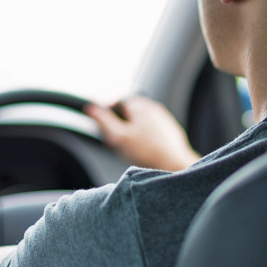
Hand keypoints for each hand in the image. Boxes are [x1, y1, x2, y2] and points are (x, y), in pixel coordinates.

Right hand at [85, 96, 199, 171]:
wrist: (175, 164)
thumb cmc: (148, 152)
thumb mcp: (119, 137)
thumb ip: (103, 121)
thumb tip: (91, 108)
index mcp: (139, 105)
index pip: (117, 102)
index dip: (107, 115)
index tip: (104, 127)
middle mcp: (153, 107)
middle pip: (129, 112)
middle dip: (120, 125)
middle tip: (116, 141)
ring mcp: (163, 118)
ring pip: (140, 122)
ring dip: (132, 132)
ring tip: (130, 149)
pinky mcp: (170, 130)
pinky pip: (152, 131)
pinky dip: (145, 138)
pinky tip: (144, 151)